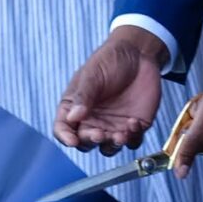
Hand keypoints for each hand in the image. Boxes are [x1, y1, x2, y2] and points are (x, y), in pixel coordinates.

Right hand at [54, 30, 165, 150]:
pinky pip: (132, 141)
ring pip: (109, 148)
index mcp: (75, 108)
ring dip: (112, 145)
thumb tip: (73, 117)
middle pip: (85, 143)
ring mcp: (113, 126)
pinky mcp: (135, 126)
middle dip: (90, 141)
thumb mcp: (92, 74)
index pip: (63, 129)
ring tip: (120, 134)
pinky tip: (134, 122)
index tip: (72, 140)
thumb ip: (84, 95)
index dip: (65, 137)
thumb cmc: (110, 60)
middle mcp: (92, 121)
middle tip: (99, 134)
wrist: (139, 53)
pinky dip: (133, 138)